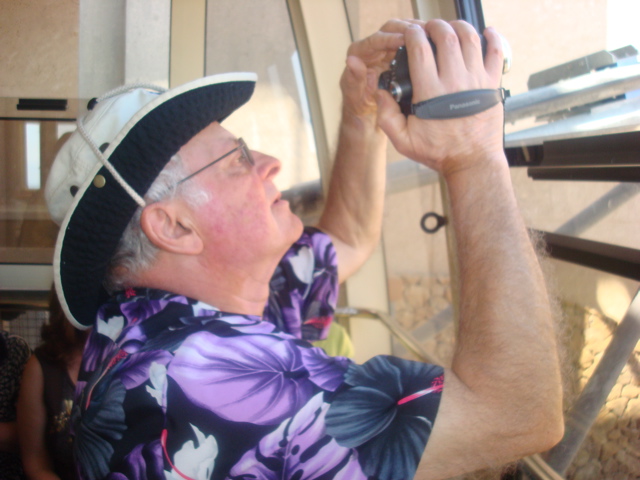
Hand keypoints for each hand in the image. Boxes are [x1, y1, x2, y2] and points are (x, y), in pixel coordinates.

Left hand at [340, 19, 424, 118]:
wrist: (367, 110)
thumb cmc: (358, 102)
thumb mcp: (354, 93)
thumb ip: (353, 77)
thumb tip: (351, 60)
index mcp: (359, 52)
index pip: (375, 39)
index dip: (390, 38)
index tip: (404, 39)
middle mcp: (373, 47)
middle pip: (390, 28)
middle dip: (406, 28)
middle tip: (423, 33)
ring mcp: (386, 49)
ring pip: (402, 31)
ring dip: (416, 31)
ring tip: (431, 34)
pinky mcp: (397, 53)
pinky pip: (409, 41)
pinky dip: (420, 39)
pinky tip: (432, 41)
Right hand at [376, 20, 505, 176]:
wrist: (472, 162)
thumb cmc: (440, 152)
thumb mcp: (404, 141)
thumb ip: (386, 117)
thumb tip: (380, 93)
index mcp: (431, 92)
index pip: (420, 49)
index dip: (413, 34)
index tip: (410, 34)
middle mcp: (455, 81)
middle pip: (445, 36)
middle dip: (434, 26)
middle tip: (429, 28)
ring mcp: (477, 80)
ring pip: (470, 38)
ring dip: (458, 26)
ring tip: (450, 28)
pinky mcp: (492, 84)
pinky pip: (496, 52)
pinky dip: (491, 37)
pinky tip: (485, 32)